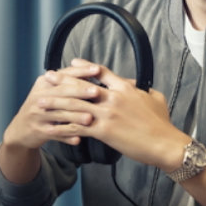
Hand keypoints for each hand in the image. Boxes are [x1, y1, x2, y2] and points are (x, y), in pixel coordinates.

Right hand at [2, 63, 99, 150]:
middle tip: (97, 91)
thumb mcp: (50, 90)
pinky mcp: (38, 131)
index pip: (64, 74)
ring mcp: (37, 115)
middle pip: (62, 93)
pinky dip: (67, 137)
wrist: (20, 129)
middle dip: (81, 91)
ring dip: (76, 117)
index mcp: (44, 83)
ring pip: (60, 115)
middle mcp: (39, 97)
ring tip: (90, 118)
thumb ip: (68, 81)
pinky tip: (78, 139)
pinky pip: (56, 134)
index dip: (81, 71)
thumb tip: (92, 71)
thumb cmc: (42, 106)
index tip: (97, 69)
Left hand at [40, 58, 189, 169]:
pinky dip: (63, 127)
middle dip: (62, 81)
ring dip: (55, 103)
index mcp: (125, 87)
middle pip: (82, 85)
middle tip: (48, 77)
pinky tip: (52, 128)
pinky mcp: (104, 131)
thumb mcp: (155, 98)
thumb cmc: (162, 123)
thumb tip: (139, 85)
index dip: (84, 66)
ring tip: (41, 102)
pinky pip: (78, 127)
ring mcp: (107, 114)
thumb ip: (143, 89)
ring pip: (75, 105)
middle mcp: (113, 97)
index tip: (72, 62)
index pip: (101, 72)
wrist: (164, 143)